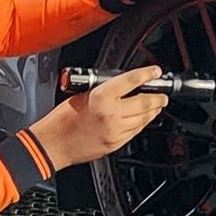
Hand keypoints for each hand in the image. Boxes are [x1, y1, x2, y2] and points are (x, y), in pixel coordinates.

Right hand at [29, 67, 167, 170]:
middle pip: (145, 102)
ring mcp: (115, 131)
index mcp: (101, 97)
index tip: (155, 71)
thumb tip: (121, 87)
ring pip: (143, 119)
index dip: (147, 74)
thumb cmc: (61, 120)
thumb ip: (103, 91)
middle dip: (158, 97)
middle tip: (163, 94)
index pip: (131, 81)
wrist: (53, 144)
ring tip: (156, 106)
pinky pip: (135, 132)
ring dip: (152, 111)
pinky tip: (142, 120)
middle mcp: (111, 114)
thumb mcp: (81, 95)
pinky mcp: (115, 143)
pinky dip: (141, 124)